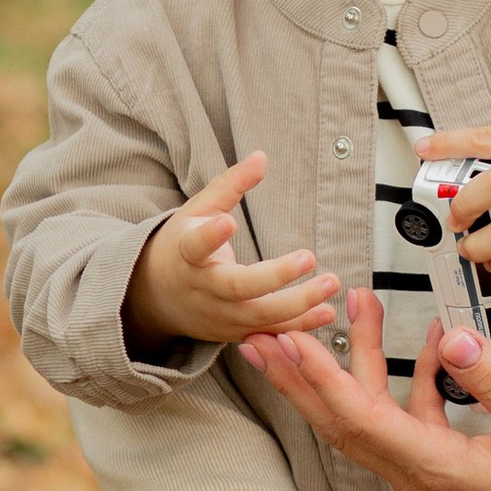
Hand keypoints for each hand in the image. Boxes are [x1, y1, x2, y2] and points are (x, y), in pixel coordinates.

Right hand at [125, 152, 339, 353]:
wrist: (158, 296)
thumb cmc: (183, 245)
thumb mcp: (198, 210)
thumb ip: (230, 185)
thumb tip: (261, 156)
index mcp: (188, 254)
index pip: (196, 246)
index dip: (210, 236)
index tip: (228, 221)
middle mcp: (205, 289)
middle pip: (239, 288)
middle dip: (275, 276)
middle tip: (309, 256)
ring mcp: (220, 316)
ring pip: (260, 316)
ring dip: (299, 304)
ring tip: (331, 283)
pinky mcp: (235, 333)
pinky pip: (270, 333)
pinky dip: (300, 326)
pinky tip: (328, 313)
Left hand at [244, 291, 490, 490]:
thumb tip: (453, 339)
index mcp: (436, 469)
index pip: (363, 422)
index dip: (323, 380)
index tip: (293, 342)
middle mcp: (414, 476)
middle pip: (340, 423)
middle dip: (298, 377)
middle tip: (262, 332)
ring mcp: (419, 473)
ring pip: (367, 415)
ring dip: (352, 362)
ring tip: (351, 304)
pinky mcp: (432, 464)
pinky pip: (404, 417)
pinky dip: (406, 377)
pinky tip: (430, 340)